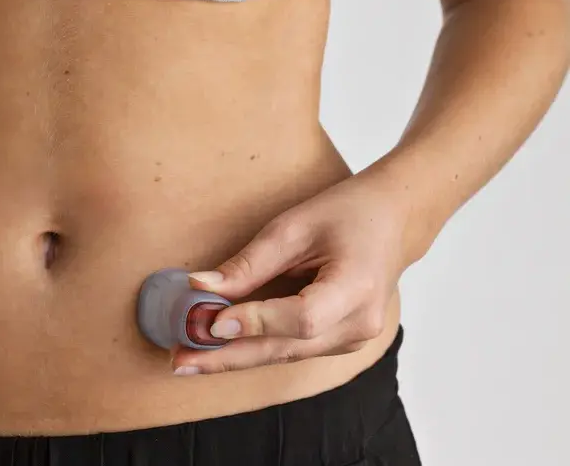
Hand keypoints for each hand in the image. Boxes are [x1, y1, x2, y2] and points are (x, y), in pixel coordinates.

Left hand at [172, 171, 416, 374]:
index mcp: (357, 288)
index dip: (255, 322)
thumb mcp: (295, 226)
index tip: (211, 322)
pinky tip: (216, 350)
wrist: (393, 221)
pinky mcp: (338, 341)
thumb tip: (201, 287)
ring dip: (233, 357)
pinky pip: (289, 349)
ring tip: (187, 359)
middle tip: (181, 361)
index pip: (301, 317)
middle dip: (227, 357)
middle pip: (286, 349)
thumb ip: (251, 262)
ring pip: (283, 354)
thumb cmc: (348, 213)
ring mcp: (352, 339)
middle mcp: (359, 325)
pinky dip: (253, 348)